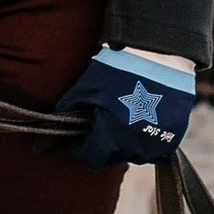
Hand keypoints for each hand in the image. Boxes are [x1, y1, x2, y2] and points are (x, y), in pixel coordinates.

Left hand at [50, 47, 194, 167]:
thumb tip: (38, 147)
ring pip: (135, 155)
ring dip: (127, 144)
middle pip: (113, 157)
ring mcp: (157, 142)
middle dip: (105, 144)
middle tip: (105, 121)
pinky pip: (157, 151)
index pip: (91, 159)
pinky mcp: (175, 137)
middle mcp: (134, 144)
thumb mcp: (84, 89)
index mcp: (110, 134)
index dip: (82, 148)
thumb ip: (64, 116)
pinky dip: (149, 141)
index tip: (82, 136)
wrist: (158, 53)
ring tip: (125, 117)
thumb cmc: (116, 69)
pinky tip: (144, 119)